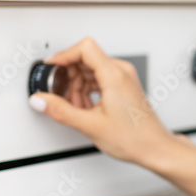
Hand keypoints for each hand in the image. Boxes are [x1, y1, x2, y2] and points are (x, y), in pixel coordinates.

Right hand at [28, 37, 174, 166]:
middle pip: (85, 59)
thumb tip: (40, 100)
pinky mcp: (125, 87)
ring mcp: (125, 79)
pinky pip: (100, 79)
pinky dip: (87, 90)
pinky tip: (83, 108)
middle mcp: (122, 73)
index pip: (85, 48)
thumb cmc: (134, 138)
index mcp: (115, 76)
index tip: (52, 67)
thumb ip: (61, 111)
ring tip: (73, 108)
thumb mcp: (90, 125)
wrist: (155, 147)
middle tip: (60, 96)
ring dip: (77, 86)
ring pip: (91, 70)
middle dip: (69, 77)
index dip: (65, 55)